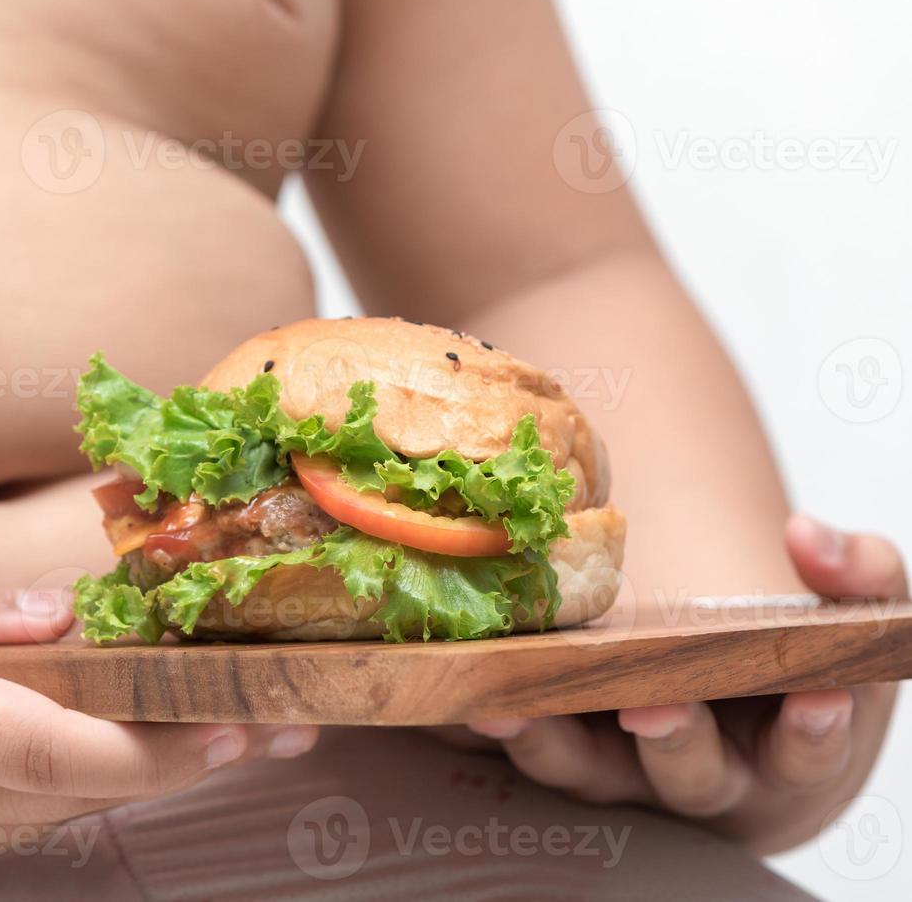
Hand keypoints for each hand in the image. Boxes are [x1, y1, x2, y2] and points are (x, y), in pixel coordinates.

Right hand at [0, 552, 317, 875]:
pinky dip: (83, 782)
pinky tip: (118, 748)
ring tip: (233, 733)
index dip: (174, 741)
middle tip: (291, 721)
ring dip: (153, 772)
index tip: (257, 721)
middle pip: (90, 785)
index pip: (68, 743)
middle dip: (200, 758)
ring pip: (61, 806)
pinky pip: (13, 816)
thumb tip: (58, 613)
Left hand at [458, 514, 903, 853]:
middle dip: (672, 737)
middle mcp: (702, 775)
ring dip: (549, 742)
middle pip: (687, 771)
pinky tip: (454, 700)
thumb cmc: (798, 667)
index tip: (812, 697)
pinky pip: (520, 747)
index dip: (813, 730)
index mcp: (786, 751)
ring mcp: (624, 772)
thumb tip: (811, 534)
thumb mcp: (846, 619)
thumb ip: (855, 576)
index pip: (807, 750)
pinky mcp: (560, 752)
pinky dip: (485, 730)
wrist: (740, 713)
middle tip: (651, 706)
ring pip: (586, 771)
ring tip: (512, 710)